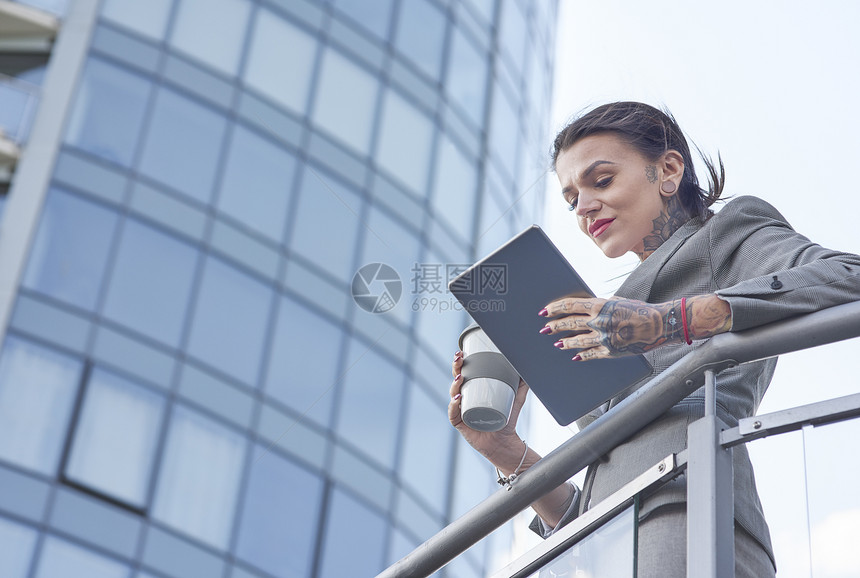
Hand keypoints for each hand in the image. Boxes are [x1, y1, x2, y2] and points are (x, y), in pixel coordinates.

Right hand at [448, 351, 529, 466]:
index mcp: (473, 390)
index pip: (463, 373)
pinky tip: (457, 399)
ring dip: (454, 385)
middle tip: (459, 359)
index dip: (460, 363)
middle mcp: (463, 400)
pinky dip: (453, 406)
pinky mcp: (460, 424)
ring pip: (453, 395)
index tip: (462, 352)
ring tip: (461, 378)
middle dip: (455, 368)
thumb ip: (522, 384)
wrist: (505, 442)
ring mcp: (460, 411)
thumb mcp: (516, 398)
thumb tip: (529, 368)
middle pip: (455, 381)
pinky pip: (453, 414)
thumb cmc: (507, 419)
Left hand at [540, 296, 670, 359]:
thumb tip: (580, 308)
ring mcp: (604, 338)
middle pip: (570, 324)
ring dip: (565, 342)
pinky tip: (574, 356)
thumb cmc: (637, 310)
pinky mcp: (611, 351)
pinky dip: (581, 355)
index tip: (544, 311)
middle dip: (555, 326)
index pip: (570, 306)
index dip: (555, 308)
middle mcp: (599, 321)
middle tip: (545, 329)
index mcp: (600, 305)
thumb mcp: (615, 301)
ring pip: (577, 341)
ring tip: (557, 343)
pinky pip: (591, 354)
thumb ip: (598, 305)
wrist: (658, 325)